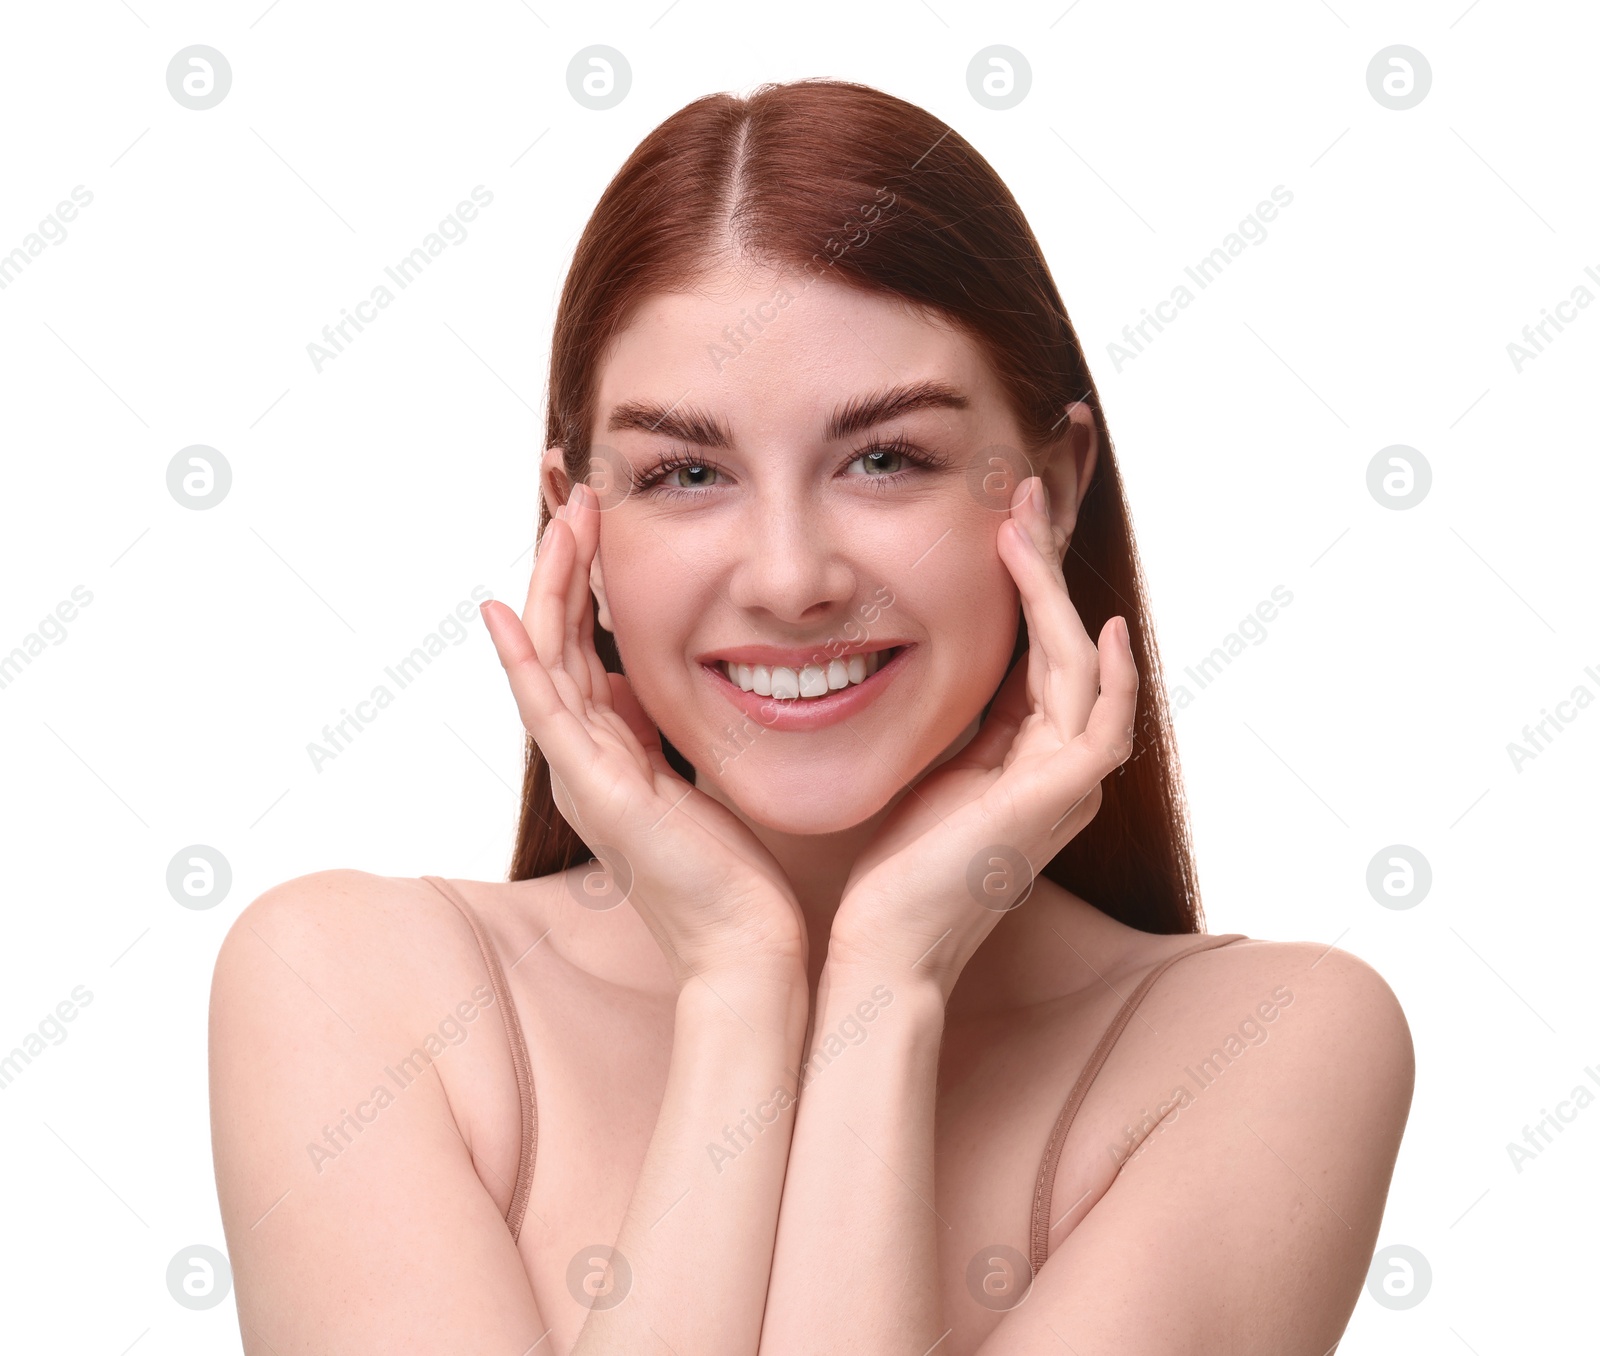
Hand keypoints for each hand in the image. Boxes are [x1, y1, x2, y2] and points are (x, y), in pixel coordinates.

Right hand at [480, 481, 806, 989]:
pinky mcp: (595, 793)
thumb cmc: (733, 870)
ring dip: (553, 582)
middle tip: (566, 478)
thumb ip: (665, 728)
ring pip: (547, 658)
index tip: (593, 506)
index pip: (581, 640)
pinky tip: (504, 611)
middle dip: (561, 555)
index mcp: (607, 748)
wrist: (746, 945)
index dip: (582, 572)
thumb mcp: (696, 773)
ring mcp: (580, 773)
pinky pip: (547, 713)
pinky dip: (523, 661)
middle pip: (554, 634)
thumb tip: (651, 679)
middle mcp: (581, 755)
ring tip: (564, 510)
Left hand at [829, 475, 1138, 999]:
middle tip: (1020, 496)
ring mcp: (1067, 786)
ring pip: (1079, 668)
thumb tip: (941, 661)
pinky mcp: (1057, 801)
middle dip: (1044, 568)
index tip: (1001, 522)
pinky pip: (1100, 724)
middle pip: (1066, 646)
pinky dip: (1103, 674)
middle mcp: (1060, 767)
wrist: (887, 945)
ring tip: (1024, 524)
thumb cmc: (896, 869)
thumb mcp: (930, 771)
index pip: (1040, 653)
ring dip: (1055, 593)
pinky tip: (1094, 624)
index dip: (1028, 585)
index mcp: (1028, 757)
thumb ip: (958, 724)